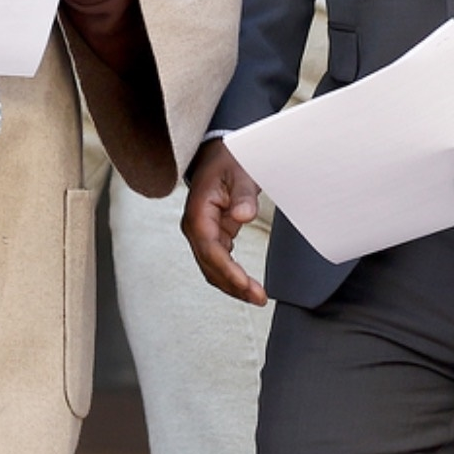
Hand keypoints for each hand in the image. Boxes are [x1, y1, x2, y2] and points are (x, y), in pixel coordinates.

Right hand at [183, 139, 269, 305]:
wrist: (217, 155)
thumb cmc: (227, 161)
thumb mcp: (240, 173)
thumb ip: (242, 195)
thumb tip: (243, 215)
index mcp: (198, 213)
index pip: (210, 249)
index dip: (227, 270)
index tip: (245, 284)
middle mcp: (195, 228)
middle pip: (210, 266)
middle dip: (233, 285)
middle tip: (258, 298)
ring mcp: (202, 234)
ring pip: (213, 269)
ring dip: (233, 286)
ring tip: (257, 297)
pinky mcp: (212, 236)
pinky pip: (220, 263)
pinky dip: (232, 276)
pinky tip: (248, 286)